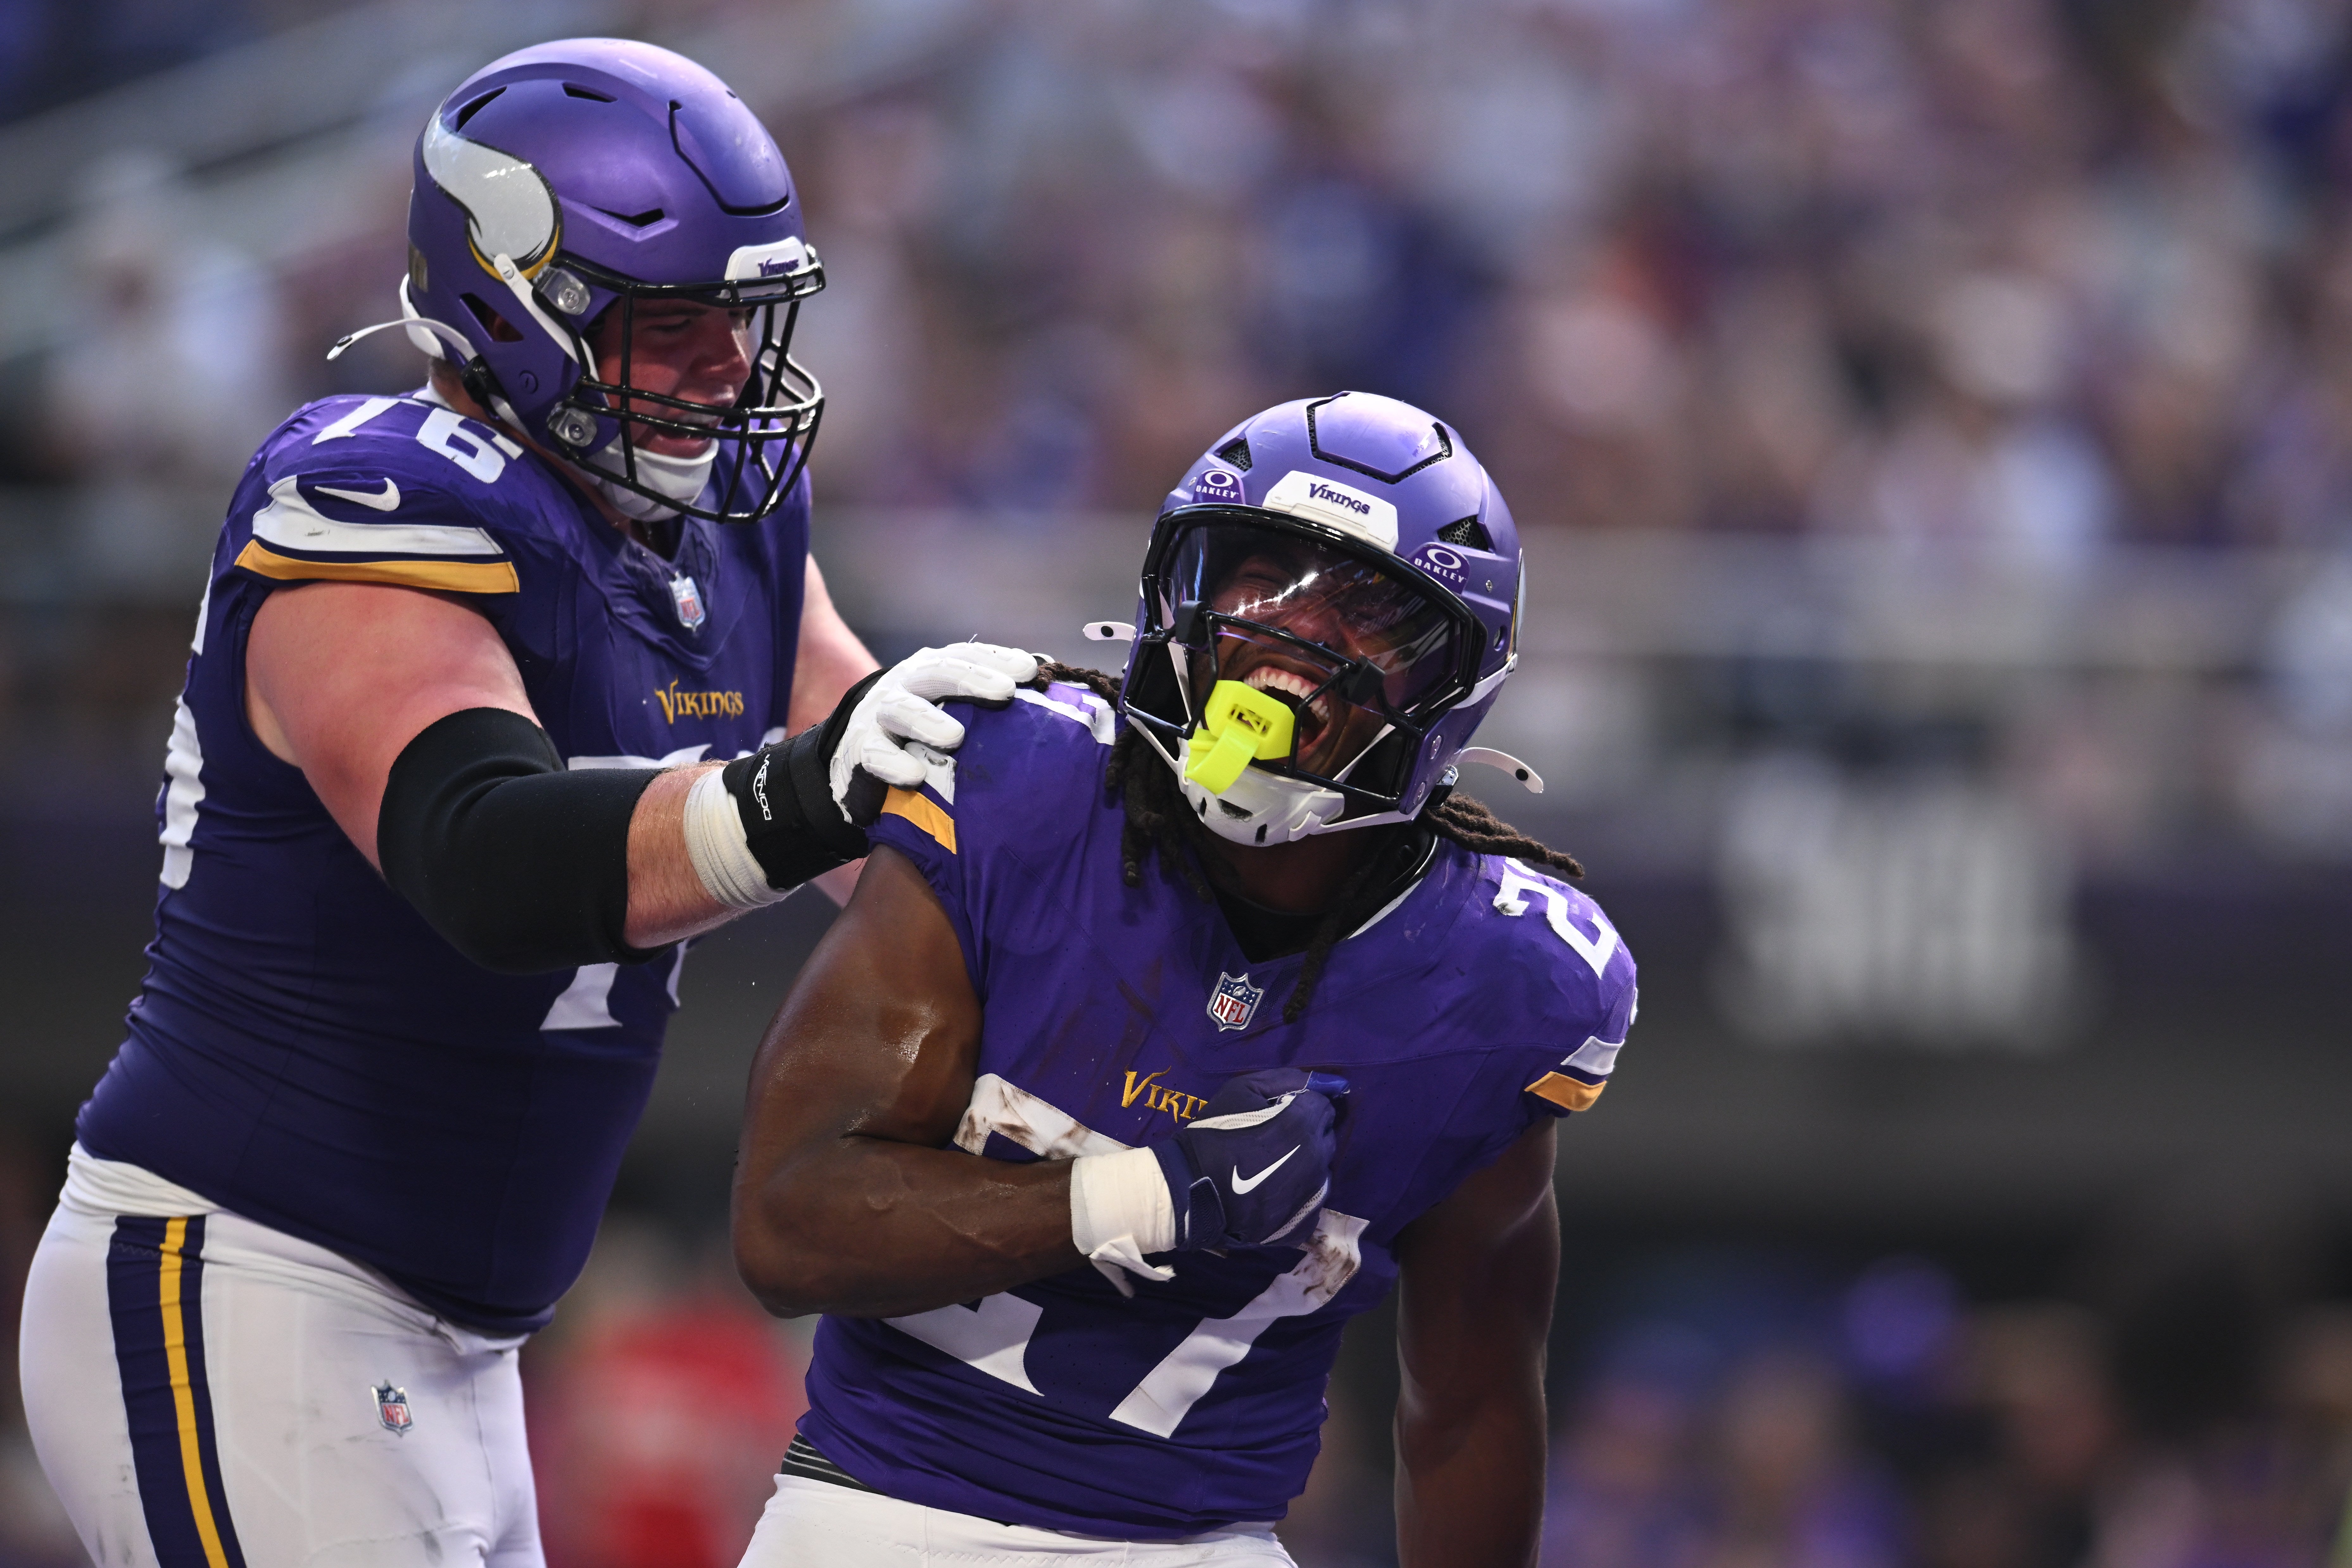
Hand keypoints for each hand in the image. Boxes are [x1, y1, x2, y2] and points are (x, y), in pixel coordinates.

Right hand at [828, 643, 1039, 822]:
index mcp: (934, 670)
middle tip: (1005, 692)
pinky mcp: (862, 750)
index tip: (1031, 669)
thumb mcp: (955, 705)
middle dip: (971, 679)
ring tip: (955, 737)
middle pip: (937, 672)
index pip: (967, 656)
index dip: (997, 659)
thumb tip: (1049, 674)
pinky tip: (912, 775)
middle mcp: (907, 685)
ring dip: (927, 721)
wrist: (861, 755)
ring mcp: (880, 716)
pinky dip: (892, 764)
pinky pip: (875, 755)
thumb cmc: (925, 729)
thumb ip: (993, 695)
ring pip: (901, 710)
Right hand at [1153, 1069, 1347, 1249]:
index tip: (1280, 1112)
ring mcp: (1310, 1196)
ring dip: (1305, 1165)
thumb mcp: (1242, 1089)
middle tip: (1273, 1139)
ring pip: (1322, 1171)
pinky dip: (1300, 1197)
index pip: (1323, 1107)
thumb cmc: (1212, 1133)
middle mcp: (1315, 1159)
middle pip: (1326, 1138)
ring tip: (1272, 1167)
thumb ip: (1288, 1079)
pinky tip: (1275, 1194)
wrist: (1187, 1189)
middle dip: (1307, 1133)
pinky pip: (1313, 1204)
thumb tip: (1331, 1083)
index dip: (1302, 1106)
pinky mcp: (1301, 1224)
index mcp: (1303, 1124)